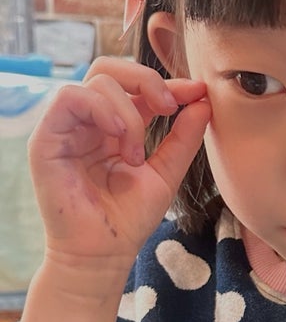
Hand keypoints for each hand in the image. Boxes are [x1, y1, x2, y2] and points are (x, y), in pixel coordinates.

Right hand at [28, 57, 210, 269]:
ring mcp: (67, 127)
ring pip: (97, 81)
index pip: (136, 86)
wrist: (105, 253)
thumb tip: (203, 100)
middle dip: (147, 79)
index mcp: (115, 125)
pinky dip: (101, 109)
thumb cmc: (130, 218)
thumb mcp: (167, 171)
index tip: (198, 92)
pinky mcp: (46, 139)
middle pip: (111, 68)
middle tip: (168, 107)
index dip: (168, 82)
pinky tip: (118, 137)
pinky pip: (69, 98)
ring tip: (135, 153)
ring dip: (128, 112)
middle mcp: (89, 121)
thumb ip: (184, 136)